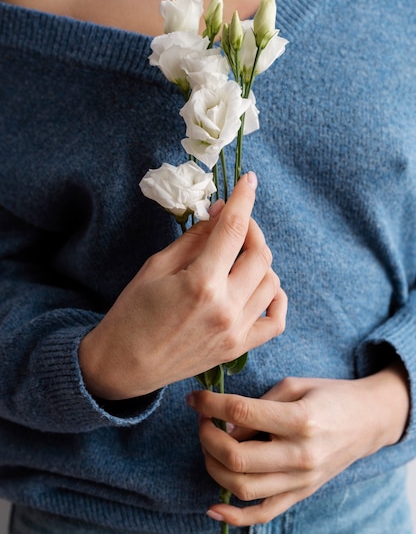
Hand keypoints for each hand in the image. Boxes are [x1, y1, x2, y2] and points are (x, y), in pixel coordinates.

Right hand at [79, 172, 286, 398]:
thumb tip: (222, 212)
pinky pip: (276, 321)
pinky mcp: (238, 348)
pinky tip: (261, 286)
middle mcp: (226, 308)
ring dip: (260, 260)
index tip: (249, 180)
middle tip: (234, 224)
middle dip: (251, 229)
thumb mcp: (156, 266)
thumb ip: (194, 238)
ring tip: (238, 256)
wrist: (124, 364)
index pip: (234, 229)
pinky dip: (275, 298)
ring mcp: (236, 332)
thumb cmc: (132, 312)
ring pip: (272, 282)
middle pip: (260, 254)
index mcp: (201, 283)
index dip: (244, 198)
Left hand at [188, 361, 408, 526]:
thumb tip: (224, 425)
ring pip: (243, 488)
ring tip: (209, 445)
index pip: (242, 414)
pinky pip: (263, 514)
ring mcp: (301, 481)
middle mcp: (301, 455)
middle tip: (202, 420)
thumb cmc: (329, 396)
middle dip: (207, 437)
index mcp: (300, 420)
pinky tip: (212, 507)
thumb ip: (259, 404)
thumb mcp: (294, 385)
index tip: (194, 397)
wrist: (367, 421)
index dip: (210, 404)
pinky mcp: (301, 494)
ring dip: (214, 467)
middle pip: (237, 458)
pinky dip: (235, 517)